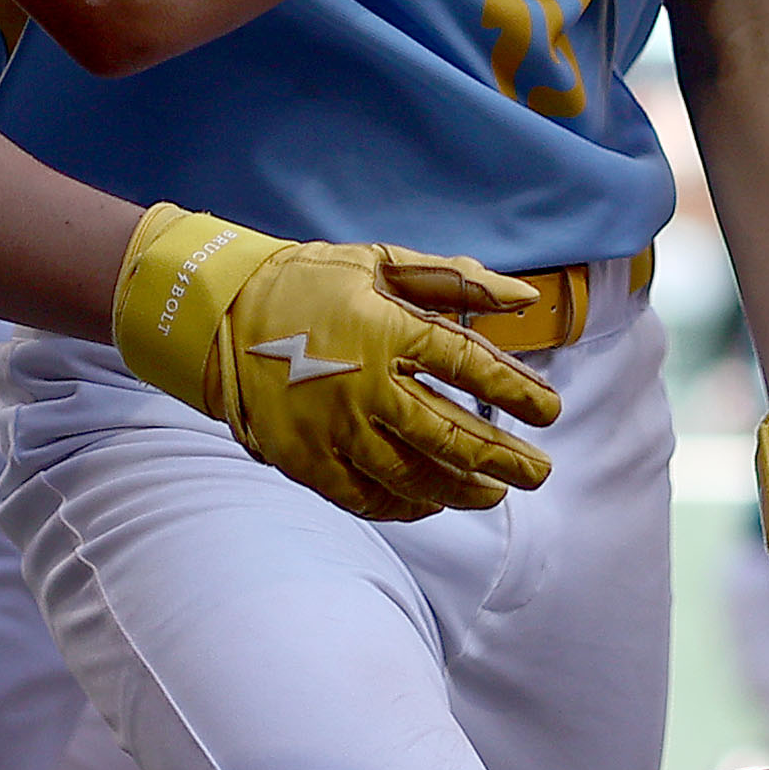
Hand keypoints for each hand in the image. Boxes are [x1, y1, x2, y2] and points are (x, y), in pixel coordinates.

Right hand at [110, 204, 564, 519]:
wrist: (217, 315)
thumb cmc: (309, 283)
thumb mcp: (381, 263)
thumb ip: (456, 281)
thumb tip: (525, 298)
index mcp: (388, 331)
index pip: (472, 368)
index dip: (519, 392)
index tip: (551, 411)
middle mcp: (365, 387)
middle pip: (452, 436)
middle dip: (504, 460)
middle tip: (538, 473)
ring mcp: (333, 430)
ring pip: (414, 476)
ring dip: (462, 489)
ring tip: (494, 494)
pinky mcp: (306, 460)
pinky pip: (366, 498)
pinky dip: (405, 506)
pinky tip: (432, 503)